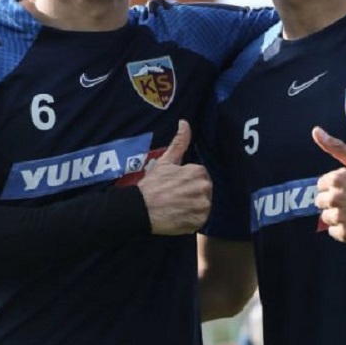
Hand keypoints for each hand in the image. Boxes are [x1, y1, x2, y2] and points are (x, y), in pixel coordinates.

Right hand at [138, 120, 211, 234]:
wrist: (141, 208)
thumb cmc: (152, 184)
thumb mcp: (166, 161)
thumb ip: (179, 142)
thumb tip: (184, 122)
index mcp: (199, 172)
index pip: (200, 177)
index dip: (187, 182)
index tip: (176, 187)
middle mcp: (205, 188)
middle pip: (204, 192)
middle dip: (192, 194)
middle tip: (175, 198)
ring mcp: (203, 206)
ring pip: (202, 206)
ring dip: (192, 208)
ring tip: (176, 208)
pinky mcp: (199, 222)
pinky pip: (199, 220)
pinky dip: (190, 220)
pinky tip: (178, 216)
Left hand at [312, 127, 345, 245]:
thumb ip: (337, 147)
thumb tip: (315, 131)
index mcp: (336, 179)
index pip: (321, 185)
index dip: (336, 187)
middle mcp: (334, 198)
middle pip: (321, 202)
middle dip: (335, 202)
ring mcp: (340, 217)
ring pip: (327, 218)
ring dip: (339, 217)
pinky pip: (335, 233)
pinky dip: (345, 231)